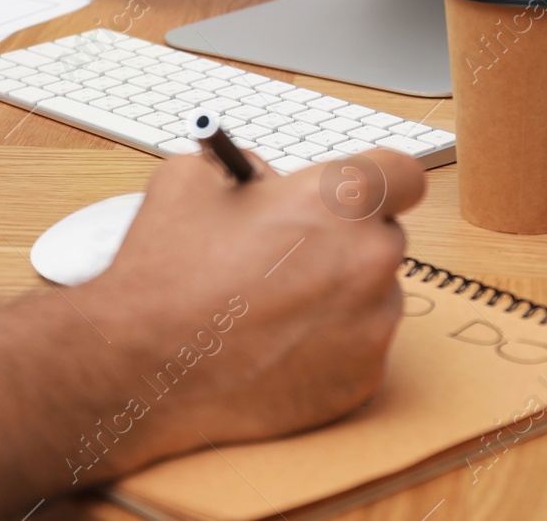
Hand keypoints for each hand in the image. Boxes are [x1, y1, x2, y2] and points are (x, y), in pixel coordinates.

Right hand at [75, 148, 424, 467]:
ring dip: (339, 293)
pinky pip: (359, 347)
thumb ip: (245, 168)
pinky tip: (275, 344)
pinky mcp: (361, 378)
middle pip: (385, 236)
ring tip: (272, 306)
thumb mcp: (192, 180)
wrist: (143, 366)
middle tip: (293, 253)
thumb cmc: (167, 272)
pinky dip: (328, 344)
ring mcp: (372, 324)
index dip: (378, 178)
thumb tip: (266, 180)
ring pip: (374, 295)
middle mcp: (370, 259)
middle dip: (347, 240)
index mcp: (338, 199)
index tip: (359, 192)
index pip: (402, 173)